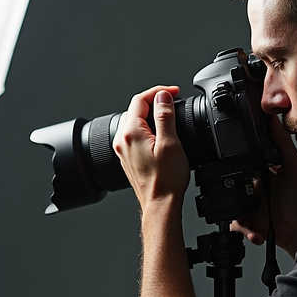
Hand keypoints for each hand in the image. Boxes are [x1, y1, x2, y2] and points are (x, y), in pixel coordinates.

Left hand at [113, 85, 188, 210]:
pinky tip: (159, 134)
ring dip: (150, 115)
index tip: (173, 92)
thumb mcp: (170, 143)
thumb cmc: (166, 179)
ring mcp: (123, 150)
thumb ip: (165, 116)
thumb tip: (163, 96)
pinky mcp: (127, 158)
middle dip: (154, 101)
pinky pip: (134, 135)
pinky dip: (146, 128)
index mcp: (131, 132)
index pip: (140, 99)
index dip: (158, 91)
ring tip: (168, 116)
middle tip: (172, 102)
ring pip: (134, 121)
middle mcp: (122, 140)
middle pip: (135, 109)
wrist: (159, 204)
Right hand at [231, 116, 296, 257]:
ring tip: (252, 212)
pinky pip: (235, 222)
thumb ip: (283, 144)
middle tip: (246, 191)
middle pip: (233, 180)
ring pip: (230, 202)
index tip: (232, 156)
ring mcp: (251, 204)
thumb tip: (274, 119)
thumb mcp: (295, 167)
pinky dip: (244, 228)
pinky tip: (257, 230)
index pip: (246, 158)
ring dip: (237, 210)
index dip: (237, 157)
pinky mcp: (249, 221)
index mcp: (265, 170)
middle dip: (232, 186)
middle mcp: (256, 186)